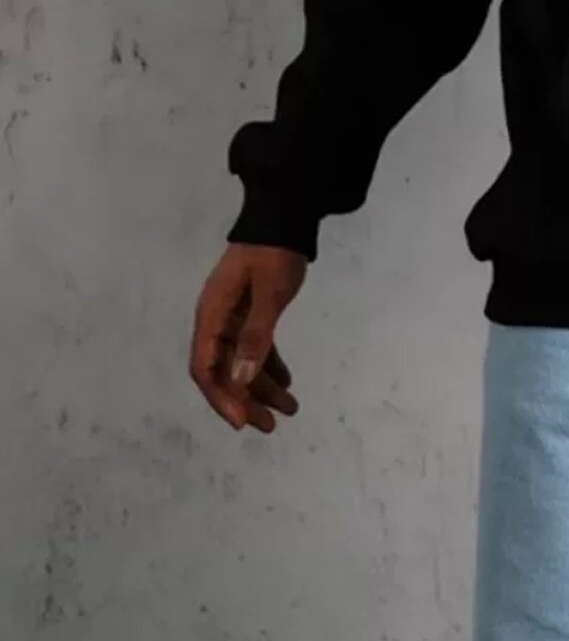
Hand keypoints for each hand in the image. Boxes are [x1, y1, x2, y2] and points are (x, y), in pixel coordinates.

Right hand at [189, 243, 307, 432]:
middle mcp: (217, 319)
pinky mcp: (250, 311)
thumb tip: (239, 380)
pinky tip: (287, 382)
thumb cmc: (274, 253)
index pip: (206, 368)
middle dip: (245, 400)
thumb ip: (255, 336)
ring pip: (241, 362)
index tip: (241, 422)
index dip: (221, 398)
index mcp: (212, 315)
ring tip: (290, 410)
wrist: (284, 215)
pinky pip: (255, 347)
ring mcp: (233, 316)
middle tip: (271, 425)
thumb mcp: (268, 295)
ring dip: (262, 387)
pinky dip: (269, 366)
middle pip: (223, 371)